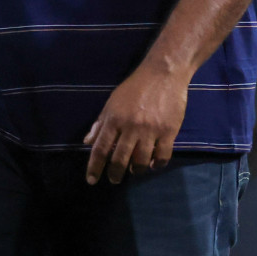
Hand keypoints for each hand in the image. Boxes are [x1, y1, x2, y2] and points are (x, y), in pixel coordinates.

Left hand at [84, 58, 189, 185]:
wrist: (162, 74)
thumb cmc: (134, 88)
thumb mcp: (112, 102)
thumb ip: (100, 123)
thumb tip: (87, 142)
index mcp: (114, 119)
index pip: (100, 148)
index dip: (94, 167)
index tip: (91, 180)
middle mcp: (130, 127)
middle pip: (119, 158)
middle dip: (115, 174)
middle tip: (114, 180)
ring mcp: (150, 130)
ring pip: (141, 161)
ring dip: (136, 170)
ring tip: (134, 170)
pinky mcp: (168, 131)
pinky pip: (162, 156)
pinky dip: (157, 164)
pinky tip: (153, 165)